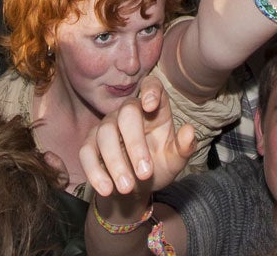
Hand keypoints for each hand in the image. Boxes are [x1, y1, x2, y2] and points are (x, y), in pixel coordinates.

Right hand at [79, 76, 197, 203]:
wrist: (135, 189)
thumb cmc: (158, 166)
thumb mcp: (175, 161)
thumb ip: (184, 148)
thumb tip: (190, 131)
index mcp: (154, 110)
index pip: (151, 86)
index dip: (150, 90)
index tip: (150, 105)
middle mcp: (128, 112)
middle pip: (127, 113)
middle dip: (135, 144)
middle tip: (146, 173)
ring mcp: (107, 126)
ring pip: (105, 133)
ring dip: (116, 162)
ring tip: (127, 187)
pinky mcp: (90, 144)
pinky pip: (86, 151)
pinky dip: (95, 171)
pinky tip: (107, 189)